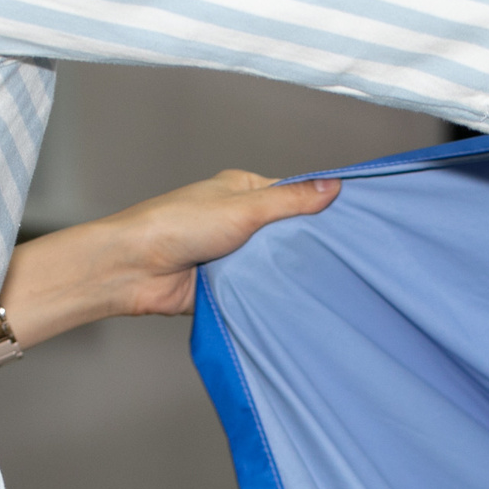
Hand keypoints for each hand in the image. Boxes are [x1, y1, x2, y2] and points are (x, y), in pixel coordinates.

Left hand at [0, 170, 340, 354]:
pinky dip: (270, 296)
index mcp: (242, 191)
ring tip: (326, 283)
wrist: (134, 270)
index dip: (320, 208)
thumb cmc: (176, 226)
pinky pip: (258, 291)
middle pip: (287, 234)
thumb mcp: (244, 208)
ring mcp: (232, 255)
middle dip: (308, 246)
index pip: (292, 196)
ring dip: (287, 274)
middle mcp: (238, 221)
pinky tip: (294, 302)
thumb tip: (334, 186)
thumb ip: (291, 200)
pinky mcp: (226, 286)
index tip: (353, 222)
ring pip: (274, 265)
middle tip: (347, 259)